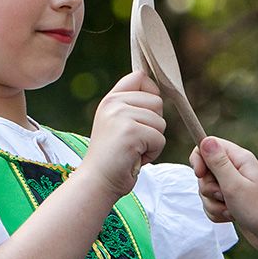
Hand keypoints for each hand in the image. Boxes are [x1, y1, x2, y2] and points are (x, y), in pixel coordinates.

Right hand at [80, 71, 165, 199]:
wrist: (97, 181)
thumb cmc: (113, 157)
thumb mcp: (117, 124)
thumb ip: (132, 106)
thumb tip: (157, 93)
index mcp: (111, 99)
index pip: (139, 77)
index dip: (151, 92)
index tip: (146, 114)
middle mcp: (113, 103)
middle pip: (157, 101)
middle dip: (154, 125)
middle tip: (134, 140)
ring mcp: (121, 116)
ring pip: (161, 122)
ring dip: (153, 142)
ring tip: (133, 150)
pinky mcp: (130, 133)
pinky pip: (159, 139)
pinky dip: (152, 153)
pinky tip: (134, 158)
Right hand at [189, 136, 257, 254]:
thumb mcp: (234, 185)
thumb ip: (218, 163)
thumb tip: (206, 140)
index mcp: (239, 159)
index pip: (209, 145)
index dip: (199, 158)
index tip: (200, 174)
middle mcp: (235, 169)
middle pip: (204, 171)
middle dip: (208, 188)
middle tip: (224, 196)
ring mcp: (233, 185)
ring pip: (206, 190)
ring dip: (213, 204)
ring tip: (231, 210)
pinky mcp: (230, 200)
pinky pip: (211, 203)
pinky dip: (217, 212)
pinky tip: (231, 217)